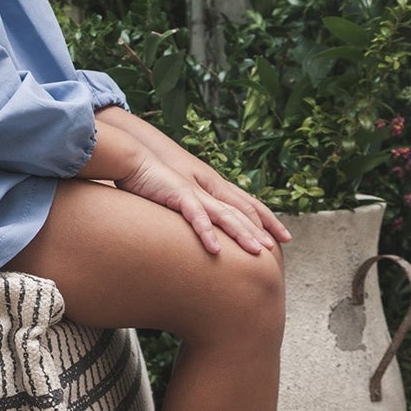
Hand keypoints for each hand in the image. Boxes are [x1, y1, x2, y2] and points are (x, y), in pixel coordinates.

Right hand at [112, 149, 277, 256]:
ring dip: (242, 234)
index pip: (242, 205)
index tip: (278, 236)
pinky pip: (196, 217)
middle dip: (260, 230)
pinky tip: (215, 249)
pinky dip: (206, 232)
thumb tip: (197, 224)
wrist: (132, 158)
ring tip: (257, 252)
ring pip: (225, 215)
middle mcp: (208, 189)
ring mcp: (195, 192)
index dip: (262, 220)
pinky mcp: (178, 195)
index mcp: (209, 189)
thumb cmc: (151, 179)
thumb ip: (189, 208)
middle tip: (276, 250)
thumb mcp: (175, 196)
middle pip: (240, 212)